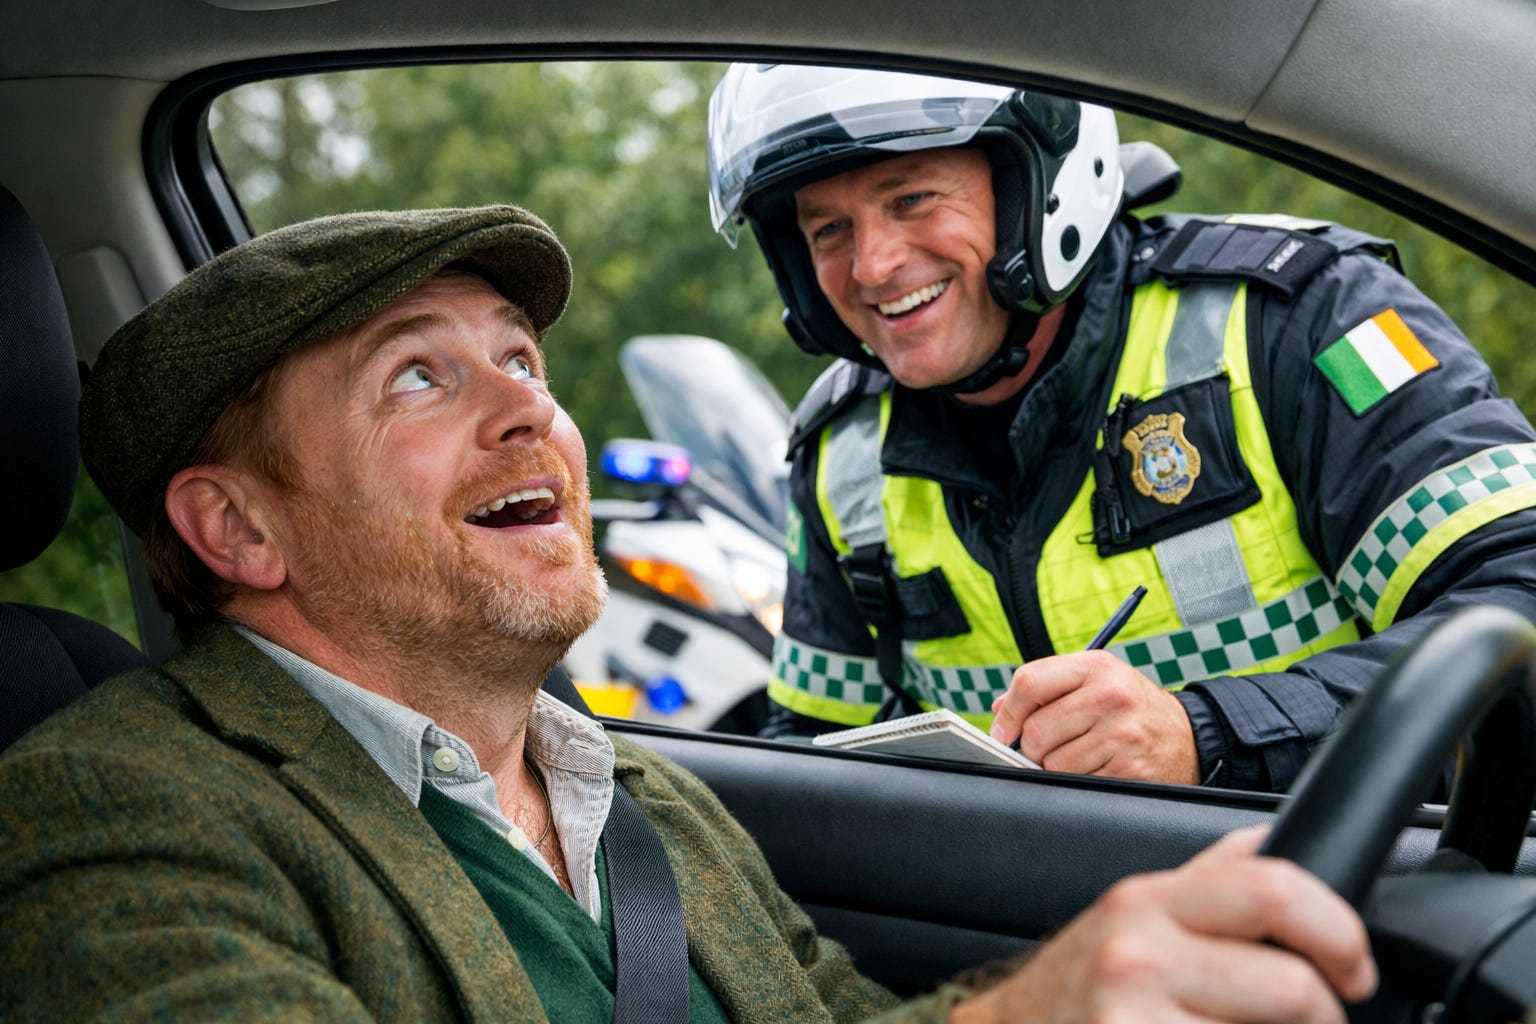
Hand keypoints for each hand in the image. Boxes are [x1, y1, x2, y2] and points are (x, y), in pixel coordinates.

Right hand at [950, 826, 1377, 1023]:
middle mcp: (1138, 955)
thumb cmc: (1084, 980)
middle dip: (1326, 1018)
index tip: (1354, 969)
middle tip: (1314, 1023)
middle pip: (1293, 987)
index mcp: (1150, 900)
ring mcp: (1132, 1019)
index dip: (1339, 933)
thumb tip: (1278, 837)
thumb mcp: (1140, 910)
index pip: (1274, 889)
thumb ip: (1212, 875)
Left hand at [989, 651, 1198, 783]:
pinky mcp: (1129, 769)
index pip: (1029, 683)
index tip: (1002, 731)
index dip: (1007, 712)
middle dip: (1030, 747)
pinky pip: (1077, 782)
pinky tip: (1097, 767)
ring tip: (1078, 755)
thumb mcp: (1095, 681)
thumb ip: (1047, 688)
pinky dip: (1078, 780)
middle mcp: (1110, 696)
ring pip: (1053, 763)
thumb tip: (999, 711)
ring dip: (1054, 767)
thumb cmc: (1128, 708)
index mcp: (1096, 666)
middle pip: (1035, 731)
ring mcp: (1122, 734)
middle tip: (1044, 749)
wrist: (1188, 737)